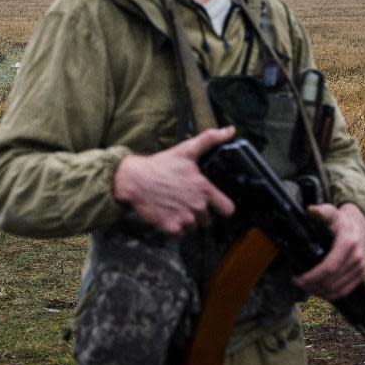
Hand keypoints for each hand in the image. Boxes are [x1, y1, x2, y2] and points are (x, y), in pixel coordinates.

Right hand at [113, 127, 235, 235]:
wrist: (134, 180)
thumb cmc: (160, 165)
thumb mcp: (186, 150)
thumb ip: (210, 140)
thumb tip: (230, 131)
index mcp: (204, 189)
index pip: (227, 209)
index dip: (223, 207)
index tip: (217, 205)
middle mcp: (197, 206)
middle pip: (208, 220)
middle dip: (200, 213)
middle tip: (187, 201)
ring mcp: (184, 219)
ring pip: (194, 227)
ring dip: (188, 221)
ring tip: (177, 207)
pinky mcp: (171, 228)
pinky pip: (180, 234)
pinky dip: (175, 228)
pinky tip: (169, 214)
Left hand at [292, 203, 364, 300]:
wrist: (360, 225)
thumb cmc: (340, 220)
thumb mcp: (330, 212)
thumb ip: (321, 211)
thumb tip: (311, 210)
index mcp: (347, 243)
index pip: (328, 268)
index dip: (311, 277)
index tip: (297, 279)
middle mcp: (356, 257)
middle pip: (331, 281)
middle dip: (312, 285)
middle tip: (297, 283)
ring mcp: (360, 267)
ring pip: (338, 289)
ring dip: (320, 292)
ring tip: (305, 287)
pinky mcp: (362, 273)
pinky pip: (346, 290)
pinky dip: (332, 295)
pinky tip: (319, 292)